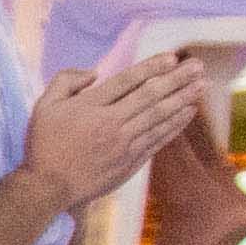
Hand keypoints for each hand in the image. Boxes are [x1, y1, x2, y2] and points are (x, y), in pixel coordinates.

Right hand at [20, 56, 203, 204]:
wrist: (47, 187)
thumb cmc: (44, 144)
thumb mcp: (44, 106)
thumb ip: (65, 81)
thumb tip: (95, 72)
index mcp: (89, 107)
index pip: (127, 81)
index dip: (151, 67)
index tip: (172, 57)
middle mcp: (110, 123)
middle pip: (150, 96)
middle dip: (177, 79)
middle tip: (198, 66)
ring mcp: (123, 143)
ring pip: (159, 117)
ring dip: (183, 100)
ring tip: (202, 85)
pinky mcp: (130, 161)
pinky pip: (158, 138)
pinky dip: (175, 124)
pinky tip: (188, 112)